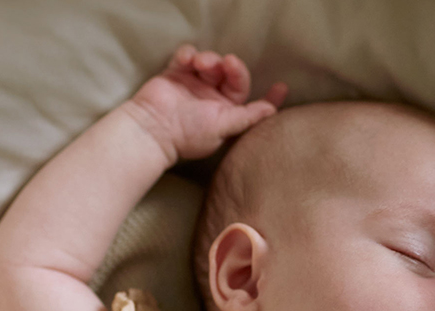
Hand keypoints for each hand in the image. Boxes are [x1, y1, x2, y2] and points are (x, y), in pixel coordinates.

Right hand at [124, 45, 288, 163]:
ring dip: (210, 59)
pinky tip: (187, 60)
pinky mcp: (176, 74)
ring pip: (211, 62)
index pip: (251, 101)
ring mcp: (194, 85)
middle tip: (227, 62)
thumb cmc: (188, 133)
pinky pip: (187, 56)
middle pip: (231, 74)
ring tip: (200, 64)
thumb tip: (272, 111)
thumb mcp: (223, 127)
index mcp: (226, 113)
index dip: (268, 96)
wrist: (153, 128)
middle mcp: (212, 98)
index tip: (282, 87)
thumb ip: (247, 117)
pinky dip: (188, 54)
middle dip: (232, 67)